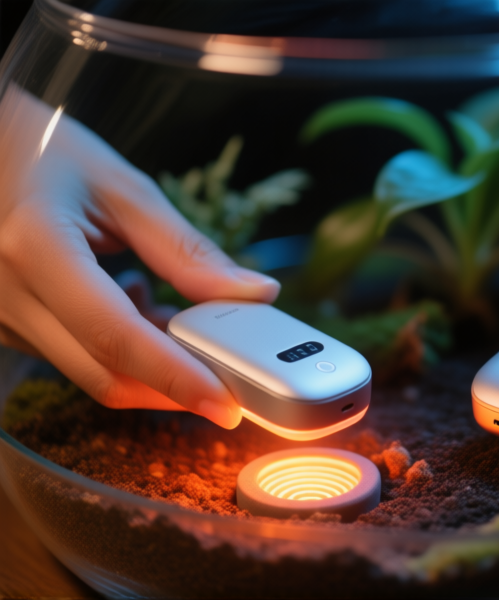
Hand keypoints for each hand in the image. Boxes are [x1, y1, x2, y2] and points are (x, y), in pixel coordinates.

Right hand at [0, 86, 279, 427]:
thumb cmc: (49, 154)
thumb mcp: (125, 190)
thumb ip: (189, 251)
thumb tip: (254, 294)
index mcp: (37, 246)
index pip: (115, 335)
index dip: (174, 377)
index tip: (225, 404)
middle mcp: (8, 293)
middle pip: (103, 372)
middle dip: (174, 388)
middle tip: (229, 382)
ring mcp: (1, 315)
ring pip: (90, 370)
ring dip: (151, 366)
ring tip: (187, 325)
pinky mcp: (8, 325)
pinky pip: (75, 356)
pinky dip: (124, 350)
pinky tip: (141, 307)